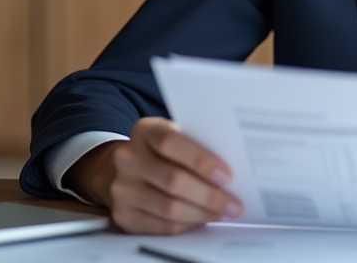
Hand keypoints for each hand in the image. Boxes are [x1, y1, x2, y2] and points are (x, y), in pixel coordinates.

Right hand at [63, 117, 242, 234]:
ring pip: (169, 207)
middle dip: (209, 195)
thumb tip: (234, 163)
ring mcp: (122, 188)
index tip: (227, 175)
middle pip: (173, 180)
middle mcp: (128, 158)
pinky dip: (188, 223)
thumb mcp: (177, 135)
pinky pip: (162, 225)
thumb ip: (197, 143)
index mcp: (144, 131)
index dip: (200, 160)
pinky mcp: (124, 214)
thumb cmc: (163, 151)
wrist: (128, 168)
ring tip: (223, 212)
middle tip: (233, 203)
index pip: (170, 142)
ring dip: (202, 213)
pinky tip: (203, 218)